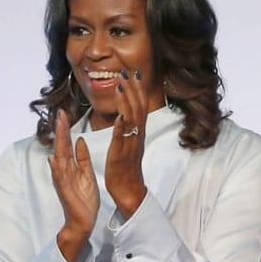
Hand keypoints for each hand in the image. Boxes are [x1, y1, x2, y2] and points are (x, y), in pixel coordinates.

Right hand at [49, 109, 98, 261]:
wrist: (83, 220)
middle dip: (61, 130)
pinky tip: (53, 158)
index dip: (66, 129)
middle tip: (60, 113)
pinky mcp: (65, 191)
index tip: (65, 113)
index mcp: (71, 166)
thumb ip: (82, 158)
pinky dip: (56, 169)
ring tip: (58, 129)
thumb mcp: (87, 174)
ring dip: (58, 143)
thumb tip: (79, 140)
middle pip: (61, 146)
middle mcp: (64, 171)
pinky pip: (60, 178)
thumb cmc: (84, 198)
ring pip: (59, 158)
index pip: (67, 143)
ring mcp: (63, 180)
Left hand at [106, 69, 148, 218]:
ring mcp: (130, 144)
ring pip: (131, 119)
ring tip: (121, 85)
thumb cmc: (127, 168)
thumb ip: (129, 129)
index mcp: (137, 133)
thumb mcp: (129, 143)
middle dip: (134, 89)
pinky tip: (120, 115)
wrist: (129, 190)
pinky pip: (123, 138)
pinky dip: (122, 126)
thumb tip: (126, 114)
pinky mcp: (122, 154)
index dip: (138, 90)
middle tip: (129, 71)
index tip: (134, 73)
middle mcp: (137, 136)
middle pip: (138, 108)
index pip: (140, 107)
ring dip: (127, 101)